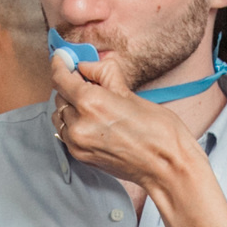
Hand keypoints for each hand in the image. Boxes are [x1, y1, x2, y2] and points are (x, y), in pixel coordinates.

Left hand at [49, 46, 199, 191]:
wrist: (167, 167)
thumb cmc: (159, 131)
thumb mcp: (131, 94)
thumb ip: (104, 76)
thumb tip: (87, 66)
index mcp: (91, 103)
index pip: (61, 79)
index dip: (59, 65)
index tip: (61, 58)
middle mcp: (79, 124)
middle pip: (59, 97)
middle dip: (70, 86)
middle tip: (88, 82)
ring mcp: (78, 143)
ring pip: (61, 116)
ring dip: (70, 107)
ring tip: (92, 105)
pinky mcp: (81, 156)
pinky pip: (66, 134)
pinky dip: (73, 123)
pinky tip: (92, 121)